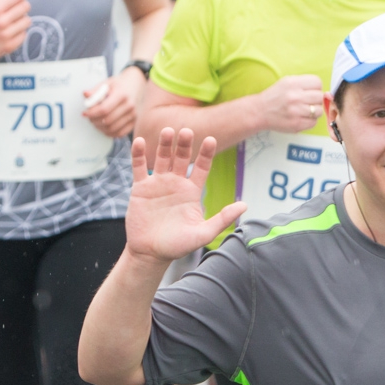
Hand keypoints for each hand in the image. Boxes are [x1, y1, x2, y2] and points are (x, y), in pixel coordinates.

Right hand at [0, 0, 29, 64]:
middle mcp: (1, 22)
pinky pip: (24, 34)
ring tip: (14, 22)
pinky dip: (19, 32)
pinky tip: (11, 33)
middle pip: (25, 7)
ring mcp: (6, 35)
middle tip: (19, 10)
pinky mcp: (10, 46)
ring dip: (22, 20)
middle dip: (23, 6)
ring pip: (27, 21)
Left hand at [84, 69, 143, 137]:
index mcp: (122, 95)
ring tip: (96, 122)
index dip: (92, 113)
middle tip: (89, 117)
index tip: (85, 113)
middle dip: (94, 120)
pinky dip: (109, 133)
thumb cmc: (121, 84)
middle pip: (107, 120)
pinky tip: (104, 127)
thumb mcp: (107, 83)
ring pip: (112, 129)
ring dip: (100, 127)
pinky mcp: (135, 122)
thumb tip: (85, 95)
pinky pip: (120, 133)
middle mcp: (130, 106)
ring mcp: (134, 116)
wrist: (137, 84)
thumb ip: (96, 90)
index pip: (104, 109)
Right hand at [125, 128, 245, 260]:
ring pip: (162, 158)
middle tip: (187, 131)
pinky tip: (139, 142)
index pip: (201, 167)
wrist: (151, 254)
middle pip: (182, 158)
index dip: (206, 153)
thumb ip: (223, 218)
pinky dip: (139, 154)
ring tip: (168, 131)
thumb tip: (245, 205)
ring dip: (165, 144)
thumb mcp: (204, 233)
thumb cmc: (178, 245)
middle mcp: (176, 184)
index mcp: (192, 191)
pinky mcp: (140, 188)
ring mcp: (158, 184)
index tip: (211, 139)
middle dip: (185, 144)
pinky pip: (139, 167)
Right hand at [257, 74, 324, 132]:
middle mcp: (295, 96)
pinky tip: (300, 117)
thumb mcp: (287, 82)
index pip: (317, 82)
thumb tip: (326, 93)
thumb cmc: (275, 97)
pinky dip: (309, 121)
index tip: (310, 91)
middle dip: (315, 99)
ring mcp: (296, 111)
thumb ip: (305, 84)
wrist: (260, 112)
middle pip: (319, 96)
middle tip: (306, 102)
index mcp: (292, 83)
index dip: (315, 87)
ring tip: (303, 110)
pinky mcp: (297, 124)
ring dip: (314, 111)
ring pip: (319, 111)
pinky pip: (314, 122)